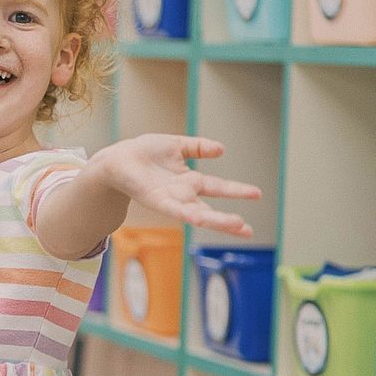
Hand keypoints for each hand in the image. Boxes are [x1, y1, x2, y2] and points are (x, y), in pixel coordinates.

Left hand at [97, 133, 261, 236]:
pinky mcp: (157, 201)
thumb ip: (198, 147)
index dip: (237, 191)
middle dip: (229, 220)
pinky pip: (177, 210)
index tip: (257, 194)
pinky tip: (203, 219)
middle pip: (211, 210)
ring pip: (199, 214)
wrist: (117, 159)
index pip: (218, 188)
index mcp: (189, 181)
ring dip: (218, 221)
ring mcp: (172, 200)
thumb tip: (221, 150)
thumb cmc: (143, 152)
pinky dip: (191, 214)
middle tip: (249, 230)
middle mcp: (183, 194)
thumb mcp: (176, 145)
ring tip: (238, 226)